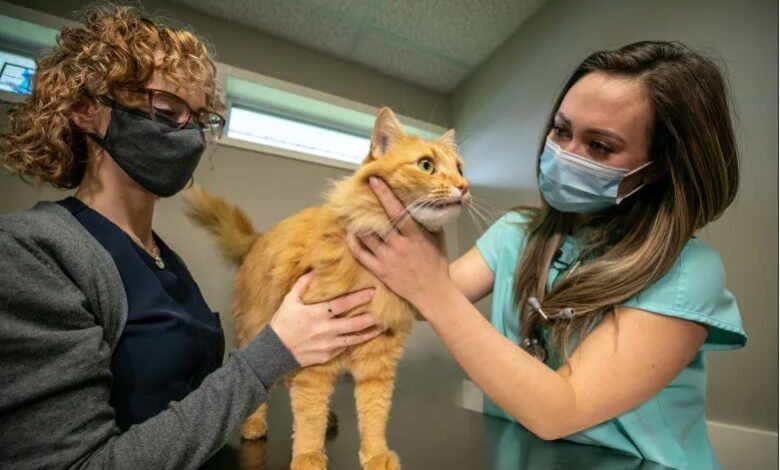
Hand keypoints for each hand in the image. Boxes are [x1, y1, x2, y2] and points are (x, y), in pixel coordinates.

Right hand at [269, 272, 382, 366]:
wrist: (273, 351)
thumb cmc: (282, 322)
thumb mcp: (289, 300)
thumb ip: (303, 285)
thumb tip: (315, 270)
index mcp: (315, 314)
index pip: (342, 304)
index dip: (358, 298)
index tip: (372, 292)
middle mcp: (324, 330)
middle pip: (353, 324)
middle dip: (370, 317)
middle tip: (383, 311)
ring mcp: (327, 345)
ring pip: (354, 339)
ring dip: (369, 332)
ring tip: (381, 326)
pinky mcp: (327, 356)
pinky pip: (344, 348)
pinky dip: (355, 342)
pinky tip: (364, 337)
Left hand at [346, 176, 451, 309]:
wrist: (433, 293)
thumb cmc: (437, 265)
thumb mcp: (438, 240)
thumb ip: (430, 222)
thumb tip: (426, 203)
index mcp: (414, 236)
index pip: (397, 211)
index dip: (385, 194)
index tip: (374, 180)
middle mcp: (399, 246)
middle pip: (378, 222)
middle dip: (366, 207)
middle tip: (356, 194)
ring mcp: (387, 259)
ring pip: (367, 237)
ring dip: (357, 224)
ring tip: (350, 212)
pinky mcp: (380, 270)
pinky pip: (361, 254)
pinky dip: (353, 243)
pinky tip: (349, 233)